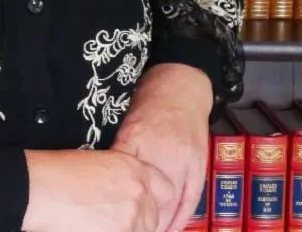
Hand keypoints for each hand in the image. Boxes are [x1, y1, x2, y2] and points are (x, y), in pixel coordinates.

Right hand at [22, 147, 174, 231]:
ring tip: (97, 224)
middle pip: (154, 219)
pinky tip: (92, 227)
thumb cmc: (60, 174)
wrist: (41, 189)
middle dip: (138, 222)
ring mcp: (131, 220)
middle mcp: (139, 194)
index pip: (167, 190)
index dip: (155, 201)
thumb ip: (123, 182)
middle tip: (112, 221)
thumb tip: (126, 200)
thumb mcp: (100, 164)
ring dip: (126, 230)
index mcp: (136, 170)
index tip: (145, 209)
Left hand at [111, 63, 212, 231]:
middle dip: (140, 221)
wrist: (182, 85)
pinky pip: (191, 200)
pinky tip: (170, 229)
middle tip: (128, 230)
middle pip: (149, 198)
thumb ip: (119, 152)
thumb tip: (102, 179)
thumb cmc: (149, 101)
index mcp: (137, 139)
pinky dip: (181, 219)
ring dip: (159, 225)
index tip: (109, 220)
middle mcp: (161, 152)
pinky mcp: (199, 166)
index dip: (117, 204)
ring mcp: (183, 161)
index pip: (123, 181)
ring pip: (170, 204)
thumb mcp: (126, 122)